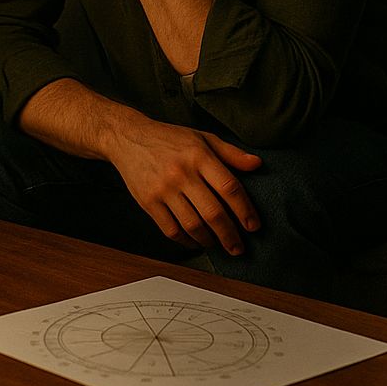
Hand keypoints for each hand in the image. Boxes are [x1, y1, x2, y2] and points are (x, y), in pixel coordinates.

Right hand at [103, 117, 262, 255]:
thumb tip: (257, 164)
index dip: (245, 210)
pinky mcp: (148, 202)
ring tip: (218, 244)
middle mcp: (182, 173)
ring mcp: (163, 189)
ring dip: (209, 240)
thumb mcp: (203, 137)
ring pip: (192, 225)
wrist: (129, 139)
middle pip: (213, 212)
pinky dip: (186, 241)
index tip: (253, 226)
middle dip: (230, 235)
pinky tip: (195, 242)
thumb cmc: (169, 138)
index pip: (229, 187)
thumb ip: (231, 153)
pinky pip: (171, 230)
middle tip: (238, 247)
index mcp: (199, 155)